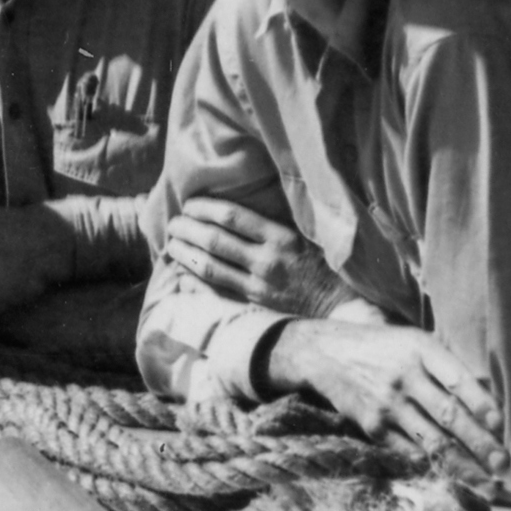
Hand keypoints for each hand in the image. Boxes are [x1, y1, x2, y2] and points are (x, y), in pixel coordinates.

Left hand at [164, 194, 350, 313]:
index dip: (205, 208)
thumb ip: (276, 222)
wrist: (340, 307)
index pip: (232, 216)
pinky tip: (182, 274)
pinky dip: (196, 283)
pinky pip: (218, 292)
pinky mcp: (255, 304)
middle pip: (215, 240)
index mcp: (280, 236)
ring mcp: (259, 284)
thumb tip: (242, 207)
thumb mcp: (306, 235)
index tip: (189, 204)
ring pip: (211, 267)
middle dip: (188, 230)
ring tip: (171, 245)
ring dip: (186, 254)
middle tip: (172, 223)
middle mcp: (266, 260)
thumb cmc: (324, 266)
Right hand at [276, 319, 504, 477]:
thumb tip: (490, 403)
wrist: (323, 353)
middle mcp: (404, 377)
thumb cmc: (382, 347)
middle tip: (504, 464)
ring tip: (488, 484)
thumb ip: (445, 366)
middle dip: (480, 443)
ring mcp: (387, 404)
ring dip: (463, 465)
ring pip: (432, 441)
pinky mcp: (372, 426)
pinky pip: (409, 451)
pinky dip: (434, 466)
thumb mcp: (413, 342)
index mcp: (420, 348)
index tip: (501, 424)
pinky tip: (455, 479)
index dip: (480, 403)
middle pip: (448, 415)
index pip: (457, 379)